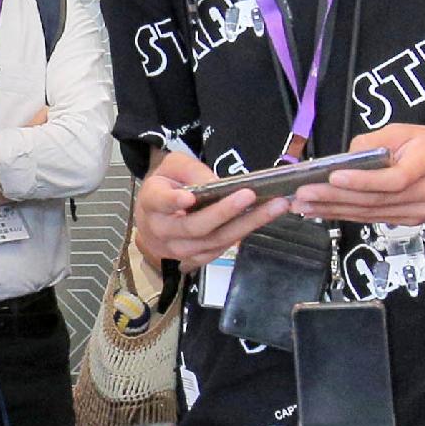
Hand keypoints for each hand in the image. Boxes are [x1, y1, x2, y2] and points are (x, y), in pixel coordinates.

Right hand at [135, 150, 266, 265]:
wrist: (154, 215)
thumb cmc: (167, 185)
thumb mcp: (174, 166)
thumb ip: (192, 171)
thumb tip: (220, 185)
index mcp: (151, 202)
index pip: (160, 202)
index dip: (172, 201)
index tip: (188, 197)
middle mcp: (161, 230)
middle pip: (194, 226)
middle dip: (224, 212)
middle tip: (250, 195)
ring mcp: (177, 249)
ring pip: (212, 242)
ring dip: (245, 225)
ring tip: (273, 207)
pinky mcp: (193, 259)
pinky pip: (220, 250)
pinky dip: (242, 234)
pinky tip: (262, 219)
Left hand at [294, 125, 424, 228]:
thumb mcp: (410, 130)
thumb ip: (377, 142)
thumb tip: (345, 158)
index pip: (395, 178)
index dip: (363, 180)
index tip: (333, 176)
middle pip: (377, 200)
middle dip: (335, 198)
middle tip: (302, 195)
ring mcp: (422, 212)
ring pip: (373, 214)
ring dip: (334, 211)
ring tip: (304, 206)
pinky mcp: (413, 222)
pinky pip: (376, 219)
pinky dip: (347, 216)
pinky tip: (325, 212)